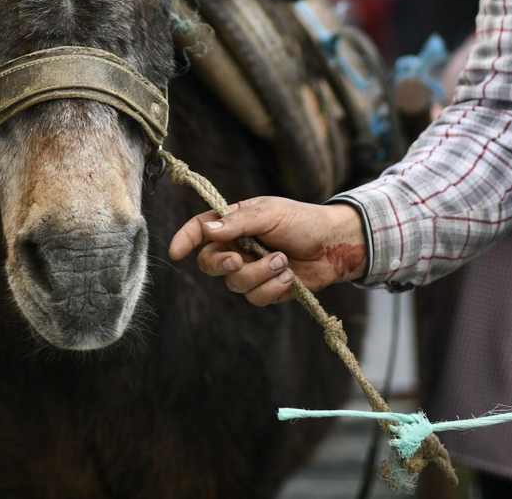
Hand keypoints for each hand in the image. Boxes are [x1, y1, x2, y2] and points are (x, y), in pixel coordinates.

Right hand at [167, 198, 367, 305]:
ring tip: (283, 261)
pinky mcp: (267, 289)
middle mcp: (238, 248)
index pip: (200, 230)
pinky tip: (290, 276)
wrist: (335, 245)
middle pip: (210, 264)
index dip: (185, 240)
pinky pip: (256, 298)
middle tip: (239, 260)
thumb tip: (206, 231)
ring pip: (235, 284)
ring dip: (260, 274)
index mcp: (234, 223)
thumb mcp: (270, 213)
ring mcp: (251, 270)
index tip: (176, 252)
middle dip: (222, 265)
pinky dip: (273, 287)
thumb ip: (238, 222)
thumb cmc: (303, 221)